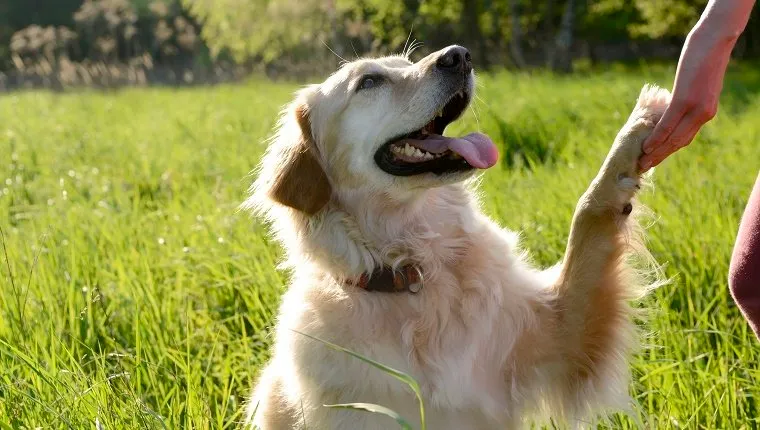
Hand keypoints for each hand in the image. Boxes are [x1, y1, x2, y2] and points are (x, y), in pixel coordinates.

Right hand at [638, 30, 729, 170]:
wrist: (715, 40)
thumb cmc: (705, 57)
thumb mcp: (699, 83)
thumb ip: (689, 97)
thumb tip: (675, 105)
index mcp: (707, 112)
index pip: (685, 138)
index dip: (668, 151)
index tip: (654, 159)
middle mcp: (704, 114)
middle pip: (679, 143)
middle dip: (660, 157)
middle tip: (644, 166)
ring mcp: (695, 108)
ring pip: (673, 138)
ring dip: (657, 152)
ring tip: (642, 161)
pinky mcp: (685, 100)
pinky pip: (668, 124)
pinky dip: (656, 137)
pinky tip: (646, 145)